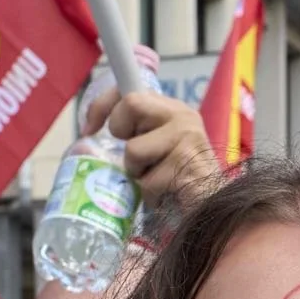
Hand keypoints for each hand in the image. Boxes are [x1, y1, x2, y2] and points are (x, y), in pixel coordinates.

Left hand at [81, 89, 218, 207]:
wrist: (213, 208)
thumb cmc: (179, 183)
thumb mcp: (154, 152)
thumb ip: (132, 138)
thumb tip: (85, 144)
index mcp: (172, 109)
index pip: (130, 90)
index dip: (103, 105)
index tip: (89, 129)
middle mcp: (183, 115)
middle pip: (132, 103)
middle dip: (121, 132)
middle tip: (133, 155)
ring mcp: (188, 137)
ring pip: (133, 149)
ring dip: (137, 173)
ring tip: (156, 181)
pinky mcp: (187, 163)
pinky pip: (148, 181)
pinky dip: (150, 195)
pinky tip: (165, 196)